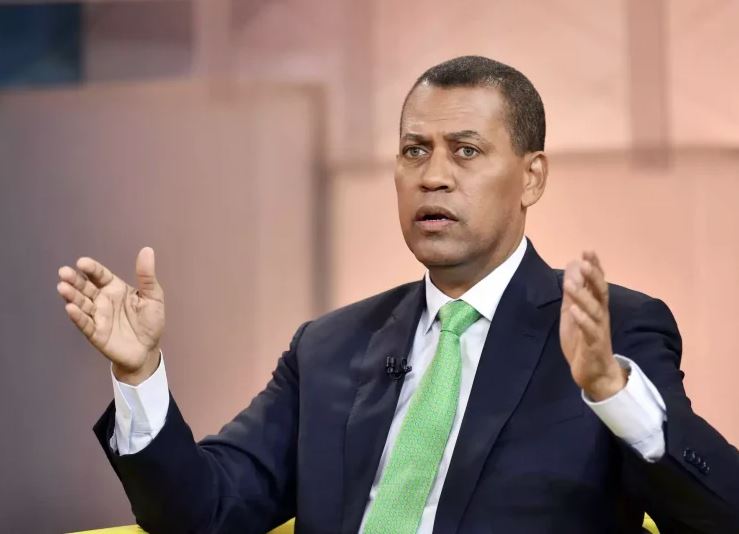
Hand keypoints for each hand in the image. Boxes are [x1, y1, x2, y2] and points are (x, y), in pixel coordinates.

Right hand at [57, 247, 164, 384]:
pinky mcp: (96, 333)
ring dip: (71, 296)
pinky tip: (70, 308)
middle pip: (85, 287)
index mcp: (115, 288)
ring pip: (81, 304)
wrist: (148, 349)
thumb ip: (147, 276)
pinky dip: (78, 317)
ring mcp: (98, 316)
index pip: (100, 275)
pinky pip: (85, 324)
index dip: (91, 269)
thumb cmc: (150, 321)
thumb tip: (147, 250)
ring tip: (62, 287)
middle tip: (63, 272)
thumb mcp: (153, 296)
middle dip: (74, 280)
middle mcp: (102, 300)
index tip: (81, 262)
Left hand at [560, 251, 625, 400]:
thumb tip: (573, 265)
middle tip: (585, 261)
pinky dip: (582, 320)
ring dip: (583, 296)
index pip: (597, 283)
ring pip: (594, 310)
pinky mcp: (594, 346)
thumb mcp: (574, 312)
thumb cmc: (584, 340)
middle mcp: (601, 316)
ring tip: (571, 283)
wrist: (594, 374)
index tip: (587, 251)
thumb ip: (573, 291)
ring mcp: (599, 330)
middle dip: (593, 276)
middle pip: (600, 293)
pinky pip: (590, 331)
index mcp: (596, 307)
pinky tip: (573, 310)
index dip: (594, 267)